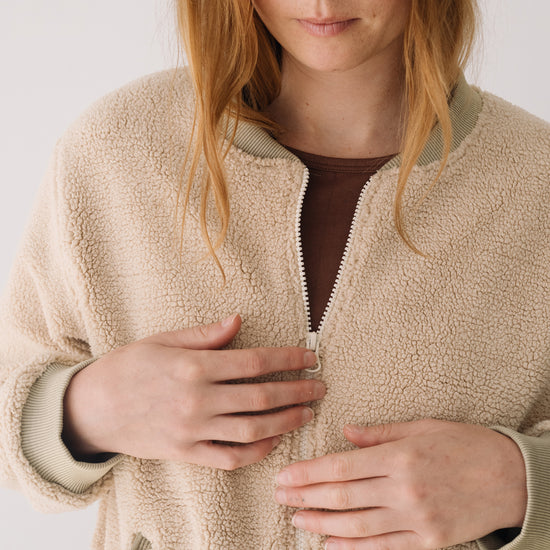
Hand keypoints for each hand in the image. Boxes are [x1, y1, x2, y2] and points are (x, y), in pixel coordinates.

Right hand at [62, 314, 324, 468]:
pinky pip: (229, 457)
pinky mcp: (186, 453)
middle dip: (297, 391)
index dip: (287, 359)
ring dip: (286, 421)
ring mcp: (192, 430)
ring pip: (252, 430)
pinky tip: (274, 440)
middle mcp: (197, 400)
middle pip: (261, 397)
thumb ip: (205, 334)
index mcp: (194, 366)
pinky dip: (256, 452)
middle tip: (320, 387)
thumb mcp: (163, 340)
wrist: (93, 408)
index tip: (309, 358)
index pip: (254, 361)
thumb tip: (238, 320)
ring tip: (307, 413)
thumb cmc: (129, 367)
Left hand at [275, 419, 526, 548]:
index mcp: (399, 457)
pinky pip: (383, 548)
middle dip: (304, 496)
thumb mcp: (421, 427)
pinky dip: (353, 548)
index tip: (283, 475)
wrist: (511, 478)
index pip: (340, 468)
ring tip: (296, 518)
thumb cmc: (464, 444)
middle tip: (278, 495)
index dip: (307, 473)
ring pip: (356, 526)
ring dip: (321, 523)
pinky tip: (329, 544)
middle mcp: (403, 490)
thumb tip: (345, 433)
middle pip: (341, 497)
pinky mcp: (428, 541)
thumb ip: (379, 432)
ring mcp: (416, 520)